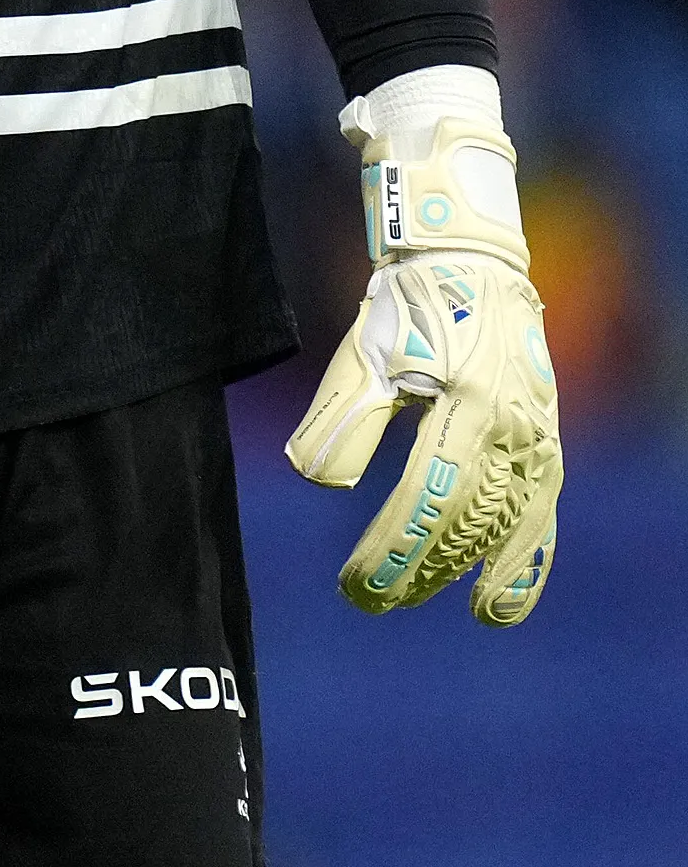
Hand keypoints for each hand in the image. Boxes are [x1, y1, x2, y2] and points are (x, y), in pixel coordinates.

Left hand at [287, 95, 561, 625]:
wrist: (470, 262)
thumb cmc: (408, 307)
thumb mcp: (365, 356)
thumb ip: (343, 420)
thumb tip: (321, 480)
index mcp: (467, 407)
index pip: (424, 502)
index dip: (392, 552)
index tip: (356, 586)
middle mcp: (512, 431)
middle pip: (463, 523)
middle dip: (417, 569)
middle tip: (371, 601)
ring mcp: (536, 440)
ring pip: (504, 527)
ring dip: (464, 570)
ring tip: (430, 603)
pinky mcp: (545, 444)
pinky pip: (542, 517)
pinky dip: (525, 564)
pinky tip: (499, 604)